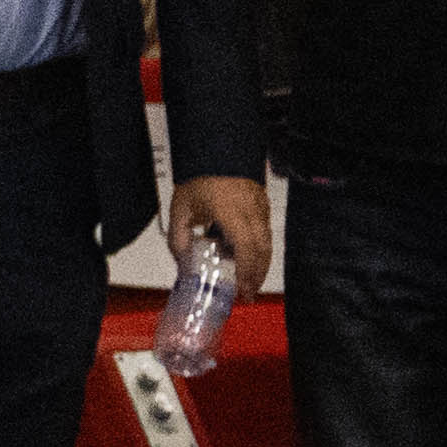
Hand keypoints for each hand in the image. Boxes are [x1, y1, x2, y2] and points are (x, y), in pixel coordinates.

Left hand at [172, 176, 277, 301]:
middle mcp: (251, 212)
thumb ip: (179, 237)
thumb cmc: (198, 179)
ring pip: (267, 243)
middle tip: (248, 293)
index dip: (246, 272)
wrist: (216, 153)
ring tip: (248, 282)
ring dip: (260, 264)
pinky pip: (265, 233)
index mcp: (231, 213)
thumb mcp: (180, 209)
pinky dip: (259, 249)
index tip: (243, 289)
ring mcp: (261, 208)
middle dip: (257, 275)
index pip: (246, 248)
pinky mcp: (264, 206)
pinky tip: (246, 258)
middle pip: (262, 250)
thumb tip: (182, 261)